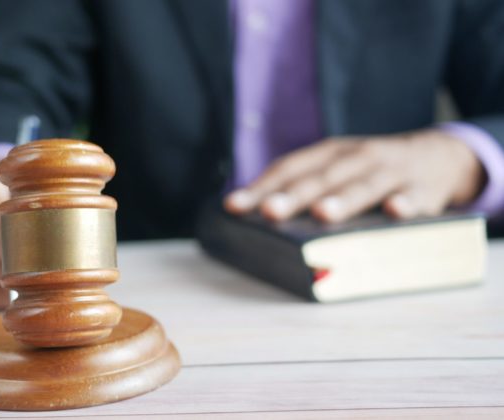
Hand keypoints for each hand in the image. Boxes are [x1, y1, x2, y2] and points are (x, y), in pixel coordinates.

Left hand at [224, 129, 484, 222]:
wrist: (439, 156)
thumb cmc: (373, 172)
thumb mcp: (340, 171)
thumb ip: (309, 188)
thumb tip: (261, 216)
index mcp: (330, 153)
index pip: (290, 168)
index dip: (262, 186)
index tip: (233, 206)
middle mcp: (357, 157)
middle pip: (322, 177)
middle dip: (294, 195)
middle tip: (268, 212)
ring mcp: (391, 171)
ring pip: (364, 186)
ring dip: (343, 200)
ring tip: (321, 214)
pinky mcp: (423, 189)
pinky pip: (415, 197)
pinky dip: (406, 204)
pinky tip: (395, 211)